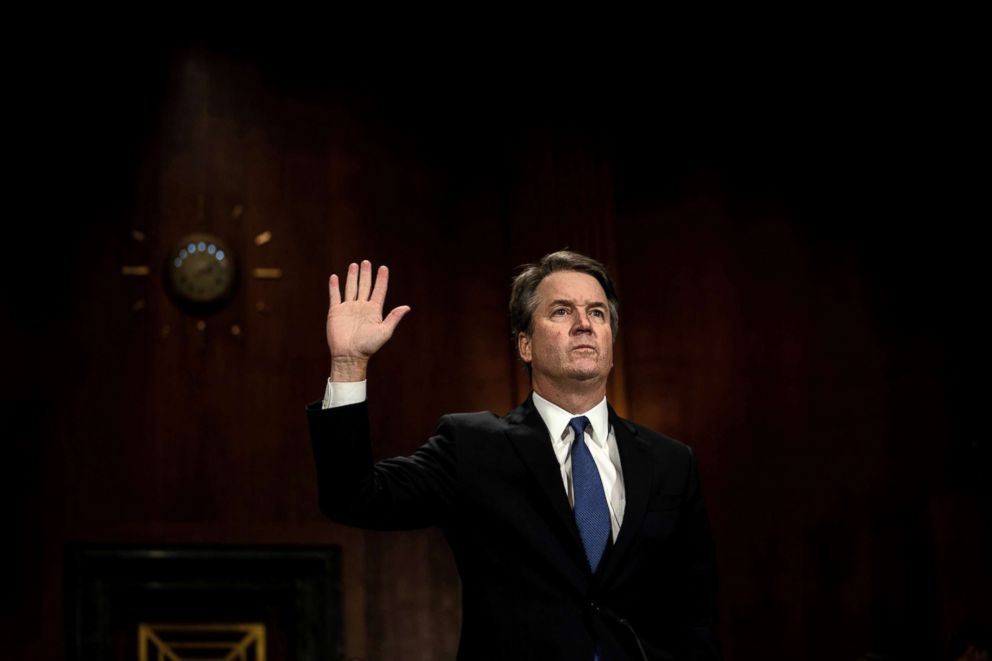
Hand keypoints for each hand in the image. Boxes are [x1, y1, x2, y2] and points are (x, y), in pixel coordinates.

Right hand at [326, 260, 409, 380]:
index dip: (381, 279)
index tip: (384, 268)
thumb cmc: (368, 346)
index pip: (379, 290)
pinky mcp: (336, 312)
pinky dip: (334, 287)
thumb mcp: (384, 332)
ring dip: (352, 276)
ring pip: (351, 288)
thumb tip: (407, 307)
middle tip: (366, 262)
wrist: (349, 355)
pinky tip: (335, 277)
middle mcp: (361, 307)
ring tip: (354, 265)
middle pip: (365, 286)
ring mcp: (348, 308)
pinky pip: (335, 296)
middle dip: (366, 274)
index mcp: (374, 310)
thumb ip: (393, 318)